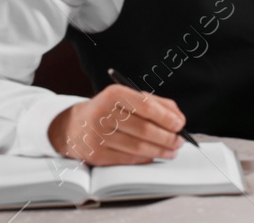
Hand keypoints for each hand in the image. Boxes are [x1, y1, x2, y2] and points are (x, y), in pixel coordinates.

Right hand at [47, 84, 185, 165]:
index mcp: (113, 95)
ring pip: (136, 147)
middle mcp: (103, 114)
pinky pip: (126, 159)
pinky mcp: (95, 155)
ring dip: (159, 151)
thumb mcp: (128, 98)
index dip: (165, 117)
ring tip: (172, 151)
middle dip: (166, 137)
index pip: (145, 106)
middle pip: (143, 129)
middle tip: (179, 141)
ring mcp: (97, 136)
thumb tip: (178, 118)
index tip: (180, 124)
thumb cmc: (109, 110)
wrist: (73, 126)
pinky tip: (154, 156)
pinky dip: (144, 159)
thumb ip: (156, 103)